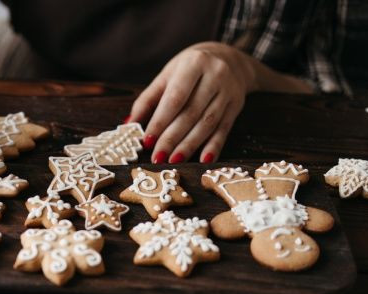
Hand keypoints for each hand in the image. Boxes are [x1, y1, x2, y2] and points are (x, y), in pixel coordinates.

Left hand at [128, 42, 255, 164]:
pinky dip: (214, 147)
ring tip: (174, 160)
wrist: (229, 58)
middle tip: (158, 157)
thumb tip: (130, 124)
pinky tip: (204, 160)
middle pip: (191, 113)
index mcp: (194, 64)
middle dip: (173, 138)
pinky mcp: (236, 106)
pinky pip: (224, 129)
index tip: (147, 141)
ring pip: (207, 123)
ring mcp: (228, 91)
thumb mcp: (168, 75)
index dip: (160, 121)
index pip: (175, 98)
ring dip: (190, 145)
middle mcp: (215, 75)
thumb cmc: (190, 69)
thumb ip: (148, 99)